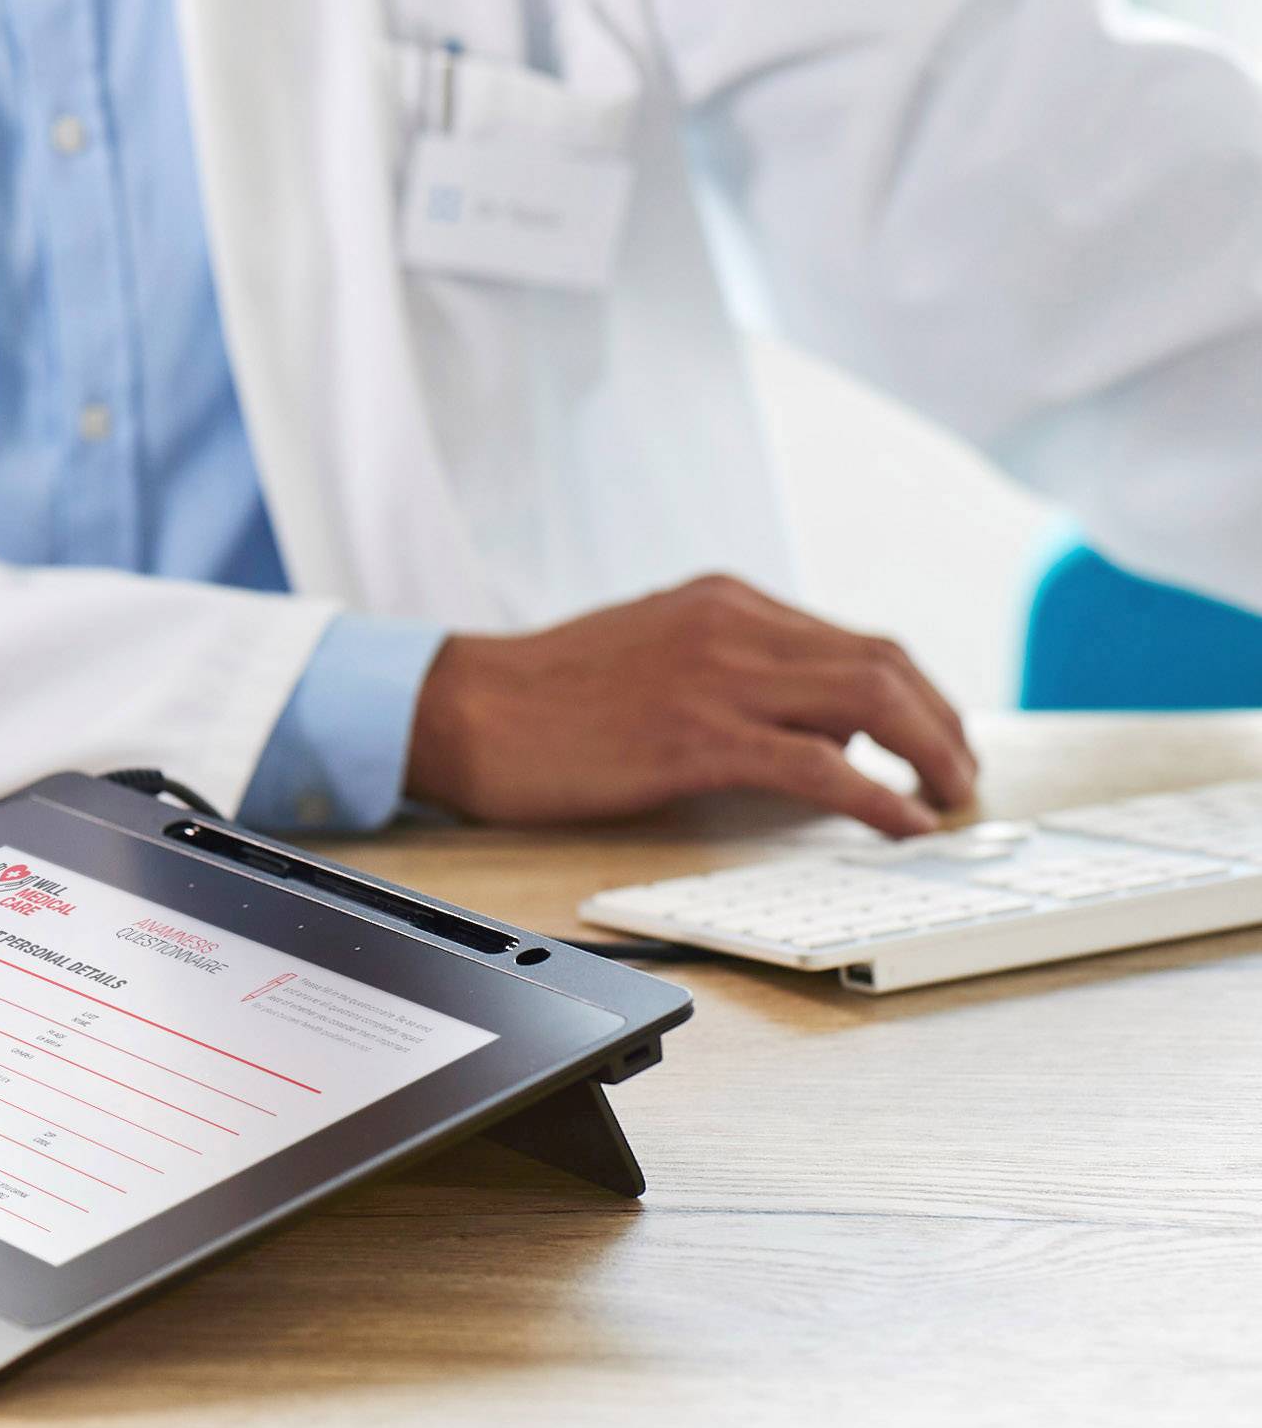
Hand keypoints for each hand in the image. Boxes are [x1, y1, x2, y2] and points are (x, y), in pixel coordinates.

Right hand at [405, 575, 976, 835]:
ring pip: (871, 703)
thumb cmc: (542, 694)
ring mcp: (718, 679)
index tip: (935, 737)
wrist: (465, 709)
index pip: (854, 639)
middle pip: (884, 663)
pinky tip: (903, 824)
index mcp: (723, 602)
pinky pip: (822, 767)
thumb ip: (727, 668)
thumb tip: (804, 723)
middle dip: (943, 724)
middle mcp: (733, 626)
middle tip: (961, 775)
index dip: (914, 694)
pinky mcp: (698, 739)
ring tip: (949, 801)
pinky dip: (880, 797)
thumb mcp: (648, 647)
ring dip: (932, 755)